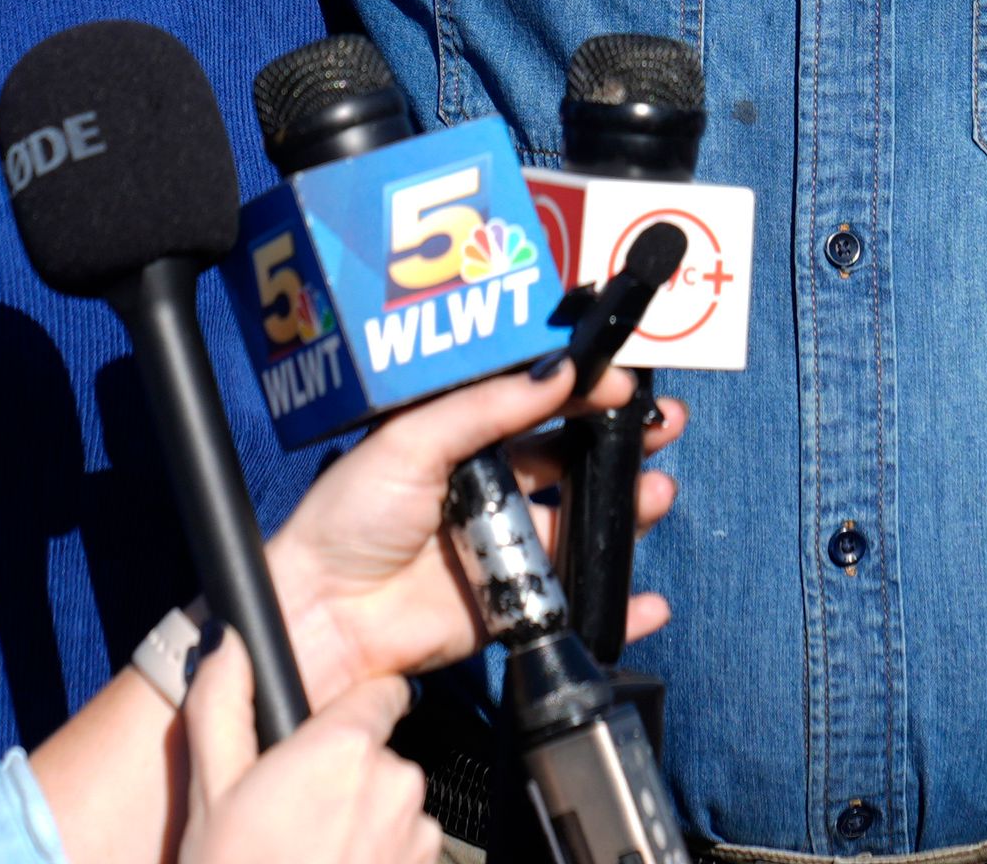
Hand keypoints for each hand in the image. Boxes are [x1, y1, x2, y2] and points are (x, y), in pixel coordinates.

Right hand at [169, 644, 437, 863]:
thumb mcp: (212, 790)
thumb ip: (222, 703)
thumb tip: (231, 642)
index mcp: (344, 747)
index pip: (379, 693)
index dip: (351, 711)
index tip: (325, 735)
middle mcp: (395, 782)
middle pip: (381, 754)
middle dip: (346, 776)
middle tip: (295, 817)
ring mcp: (417, 836)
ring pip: (395, 805)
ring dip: (363, 823)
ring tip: (310, 857)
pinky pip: (407, 850)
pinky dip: (377, 860)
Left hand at [267, 357, 682, 708]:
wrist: (324, 614)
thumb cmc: (350, 516)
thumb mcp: (411, 441)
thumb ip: (487, 408)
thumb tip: (559, 371)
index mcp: (461, 439)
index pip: (534, 404)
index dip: (582, 391)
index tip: (622, 385)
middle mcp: (489, 489)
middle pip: (572, 461)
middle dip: (621, 444)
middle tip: (663, 429)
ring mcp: (504, 548)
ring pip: (582, 525)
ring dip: (626, 510)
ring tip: (655, 495)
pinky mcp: (511, 604)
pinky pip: (574, 600)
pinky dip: (618, 606)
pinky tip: (649, 601)